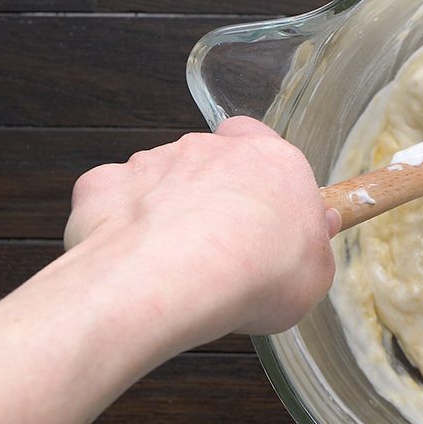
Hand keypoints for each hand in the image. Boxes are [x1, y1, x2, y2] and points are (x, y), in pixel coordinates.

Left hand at [64, 116, 339, 339]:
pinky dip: (120, 225)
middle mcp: (213, 150)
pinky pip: (114, 199)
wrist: (177, 281)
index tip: (265, 210)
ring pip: (163, 179)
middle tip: (221, 248)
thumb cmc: (256, 275)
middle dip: (213, 196)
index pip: (266, 143)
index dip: (263, 174)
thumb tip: (315, 235)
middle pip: (213, 162)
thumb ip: (313, 249)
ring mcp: (156, 161)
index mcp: (273, 162)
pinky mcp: (106, 183)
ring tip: (174, 265)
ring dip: (167, 210)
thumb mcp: (314, 277)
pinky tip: (132, 261)